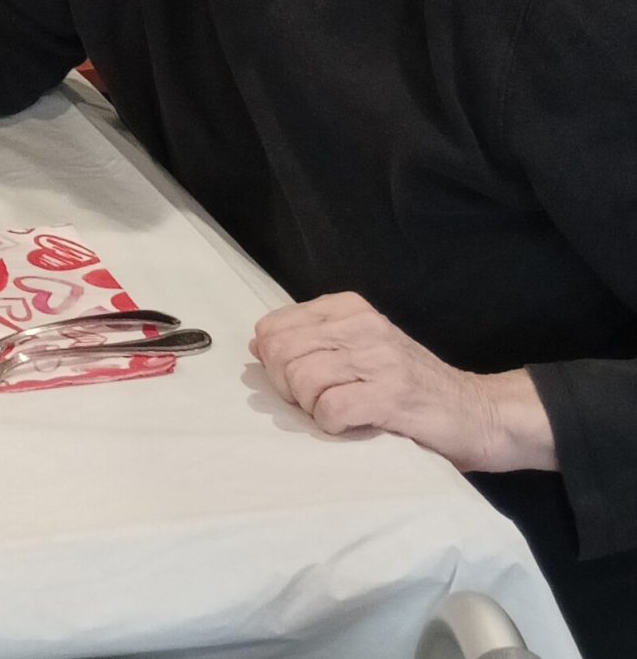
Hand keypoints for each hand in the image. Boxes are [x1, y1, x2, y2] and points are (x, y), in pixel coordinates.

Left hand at [251, 292, 554, 471]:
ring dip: (311, 408)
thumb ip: (311, 343)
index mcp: (349, 309)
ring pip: (302, 379)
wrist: (481, 415)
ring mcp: (379, 359)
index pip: (273, 327)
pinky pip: (331, 408)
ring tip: (339, 415)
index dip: (274, 363)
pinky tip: (352, 427)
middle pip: (281, 353)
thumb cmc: (412, 388)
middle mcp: (363, 326)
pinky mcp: (392, 396)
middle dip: (286, 387)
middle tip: (317, 404)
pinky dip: (332, 426)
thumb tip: (257, 346)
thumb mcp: (358, 351)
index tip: (299, 382)